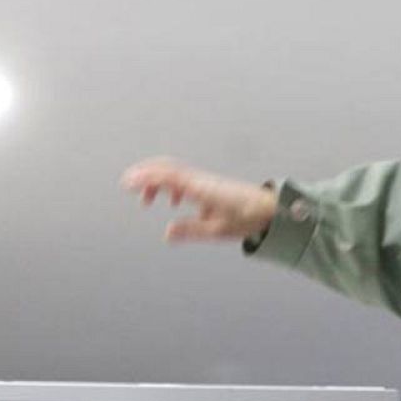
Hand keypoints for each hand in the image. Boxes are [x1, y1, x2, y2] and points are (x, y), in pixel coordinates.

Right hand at [121, 157, 277, 243]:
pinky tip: (174, 202)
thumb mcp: (219, 230)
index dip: (145, 178)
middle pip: (167, 168)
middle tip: (129, 187)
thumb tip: (167, 233)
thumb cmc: (249, 218)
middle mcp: (201, 180)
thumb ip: (191, 230)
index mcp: (201, 188)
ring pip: (175, 172)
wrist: (273, 210)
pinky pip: (185, 178)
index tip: (127, 183)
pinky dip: (171, 185)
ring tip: (147, 200)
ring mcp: (206, 180)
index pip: (167, 176)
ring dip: (157, 181)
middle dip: (145, 175)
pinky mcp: (211, 185)